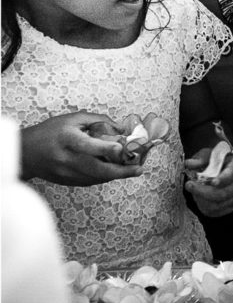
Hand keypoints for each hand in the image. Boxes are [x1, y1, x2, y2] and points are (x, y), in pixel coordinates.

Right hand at [20, 112, 142, 185]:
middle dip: (120, 171)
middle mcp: (66, 158)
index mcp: (67, 140)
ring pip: (96, 178)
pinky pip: (91, 181)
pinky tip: (113, 170)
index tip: (121, 149)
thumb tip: (122, 128)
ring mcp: (66, 173)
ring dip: (116, 174)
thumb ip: (98, 121)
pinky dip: (104, 176)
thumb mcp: (72, 119)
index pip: (87, 145)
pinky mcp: (67, 182)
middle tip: (138, 170)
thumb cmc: (50, 132)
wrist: (24, 153)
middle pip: (96, 169)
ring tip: (132, 170)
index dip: (105, 148)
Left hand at [183, 148, 232, 216]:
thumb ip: (199, 159)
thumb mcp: (207, 154)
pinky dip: (204, 207)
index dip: (223, 179)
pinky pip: (215, 212)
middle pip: (223, 193)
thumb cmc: (214, 160)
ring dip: (201, 199)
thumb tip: (189, 163)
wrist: (220, 168)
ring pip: (217, 205)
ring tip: (193, 191)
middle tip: (188, 185)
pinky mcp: (230, 206)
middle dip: (203, 192)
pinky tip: (199, 198)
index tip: (212, 182)